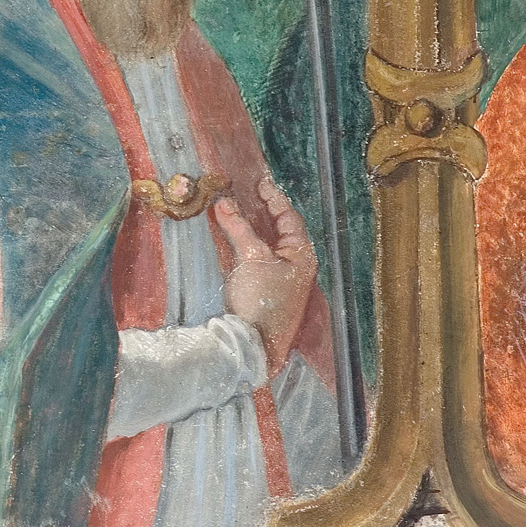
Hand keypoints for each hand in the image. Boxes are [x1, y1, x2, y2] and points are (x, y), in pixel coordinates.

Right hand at [213, 177, 318, 375]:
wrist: (254, 344)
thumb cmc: (261, 300)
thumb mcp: (251, 258)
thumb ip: (238, 227)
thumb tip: (223, 202)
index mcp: (302, 254)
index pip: (289, 217)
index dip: (274, 198)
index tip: (260, 182)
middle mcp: (297, 265)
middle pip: (281, 230)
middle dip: (263, 211)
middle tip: (248, 193)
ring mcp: (282, 280)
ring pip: (269, 246)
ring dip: (254, 228)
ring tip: (238, 211)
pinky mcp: (266, 292)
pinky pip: (259, 260)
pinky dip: (247, 245)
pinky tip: (234, 241)